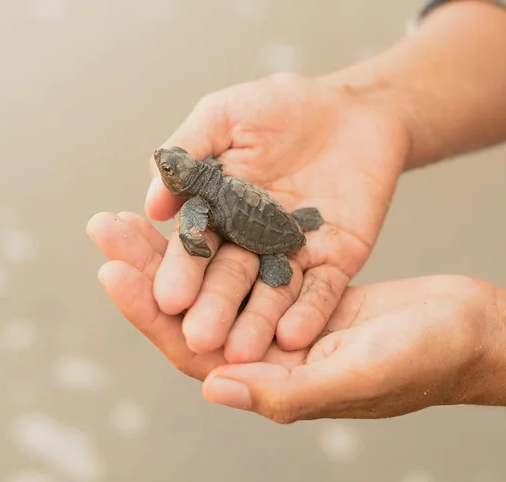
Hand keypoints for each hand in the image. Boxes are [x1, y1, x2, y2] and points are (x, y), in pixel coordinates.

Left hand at [87, 211, 505, 422]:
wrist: (474, 331)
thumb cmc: (426, 360)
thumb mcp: (359, 374)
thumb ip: (286, 390)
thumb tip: (210, 386)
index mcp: (272, 386)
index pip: (192, 351)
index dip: (149, 311)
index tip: (111, 268)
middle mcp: (268, 359)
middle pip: (191, 312)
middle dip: (148, 269)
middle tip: (105, 224)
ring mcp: (282, 327)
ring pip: (213, 285)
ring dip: (174, 250)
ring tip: (135, 212)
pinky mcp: (299, 295)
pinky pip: (245, 266)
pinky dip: (219, 238)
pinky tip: (196, 210)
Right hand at [143, 72, 409, 361]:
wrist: (353, 108)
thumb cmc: (280, 105)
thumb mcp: (225, 115)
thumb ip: (189, 153)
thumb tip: (153, 205)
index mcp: (214, 212)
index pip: (192, 247)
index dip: (179, 271)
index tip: (165, 297)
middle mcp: (248, 242)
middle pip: (228, 281)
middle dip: (213, 308)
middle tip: (199, 338)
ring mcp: (292, 256)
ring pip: (272, 295)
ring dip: (256, 323)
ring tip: (243, 352)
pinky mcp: (334, 261)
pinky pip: (323, 291)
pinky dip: (309, 312)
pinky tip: (294, 336)